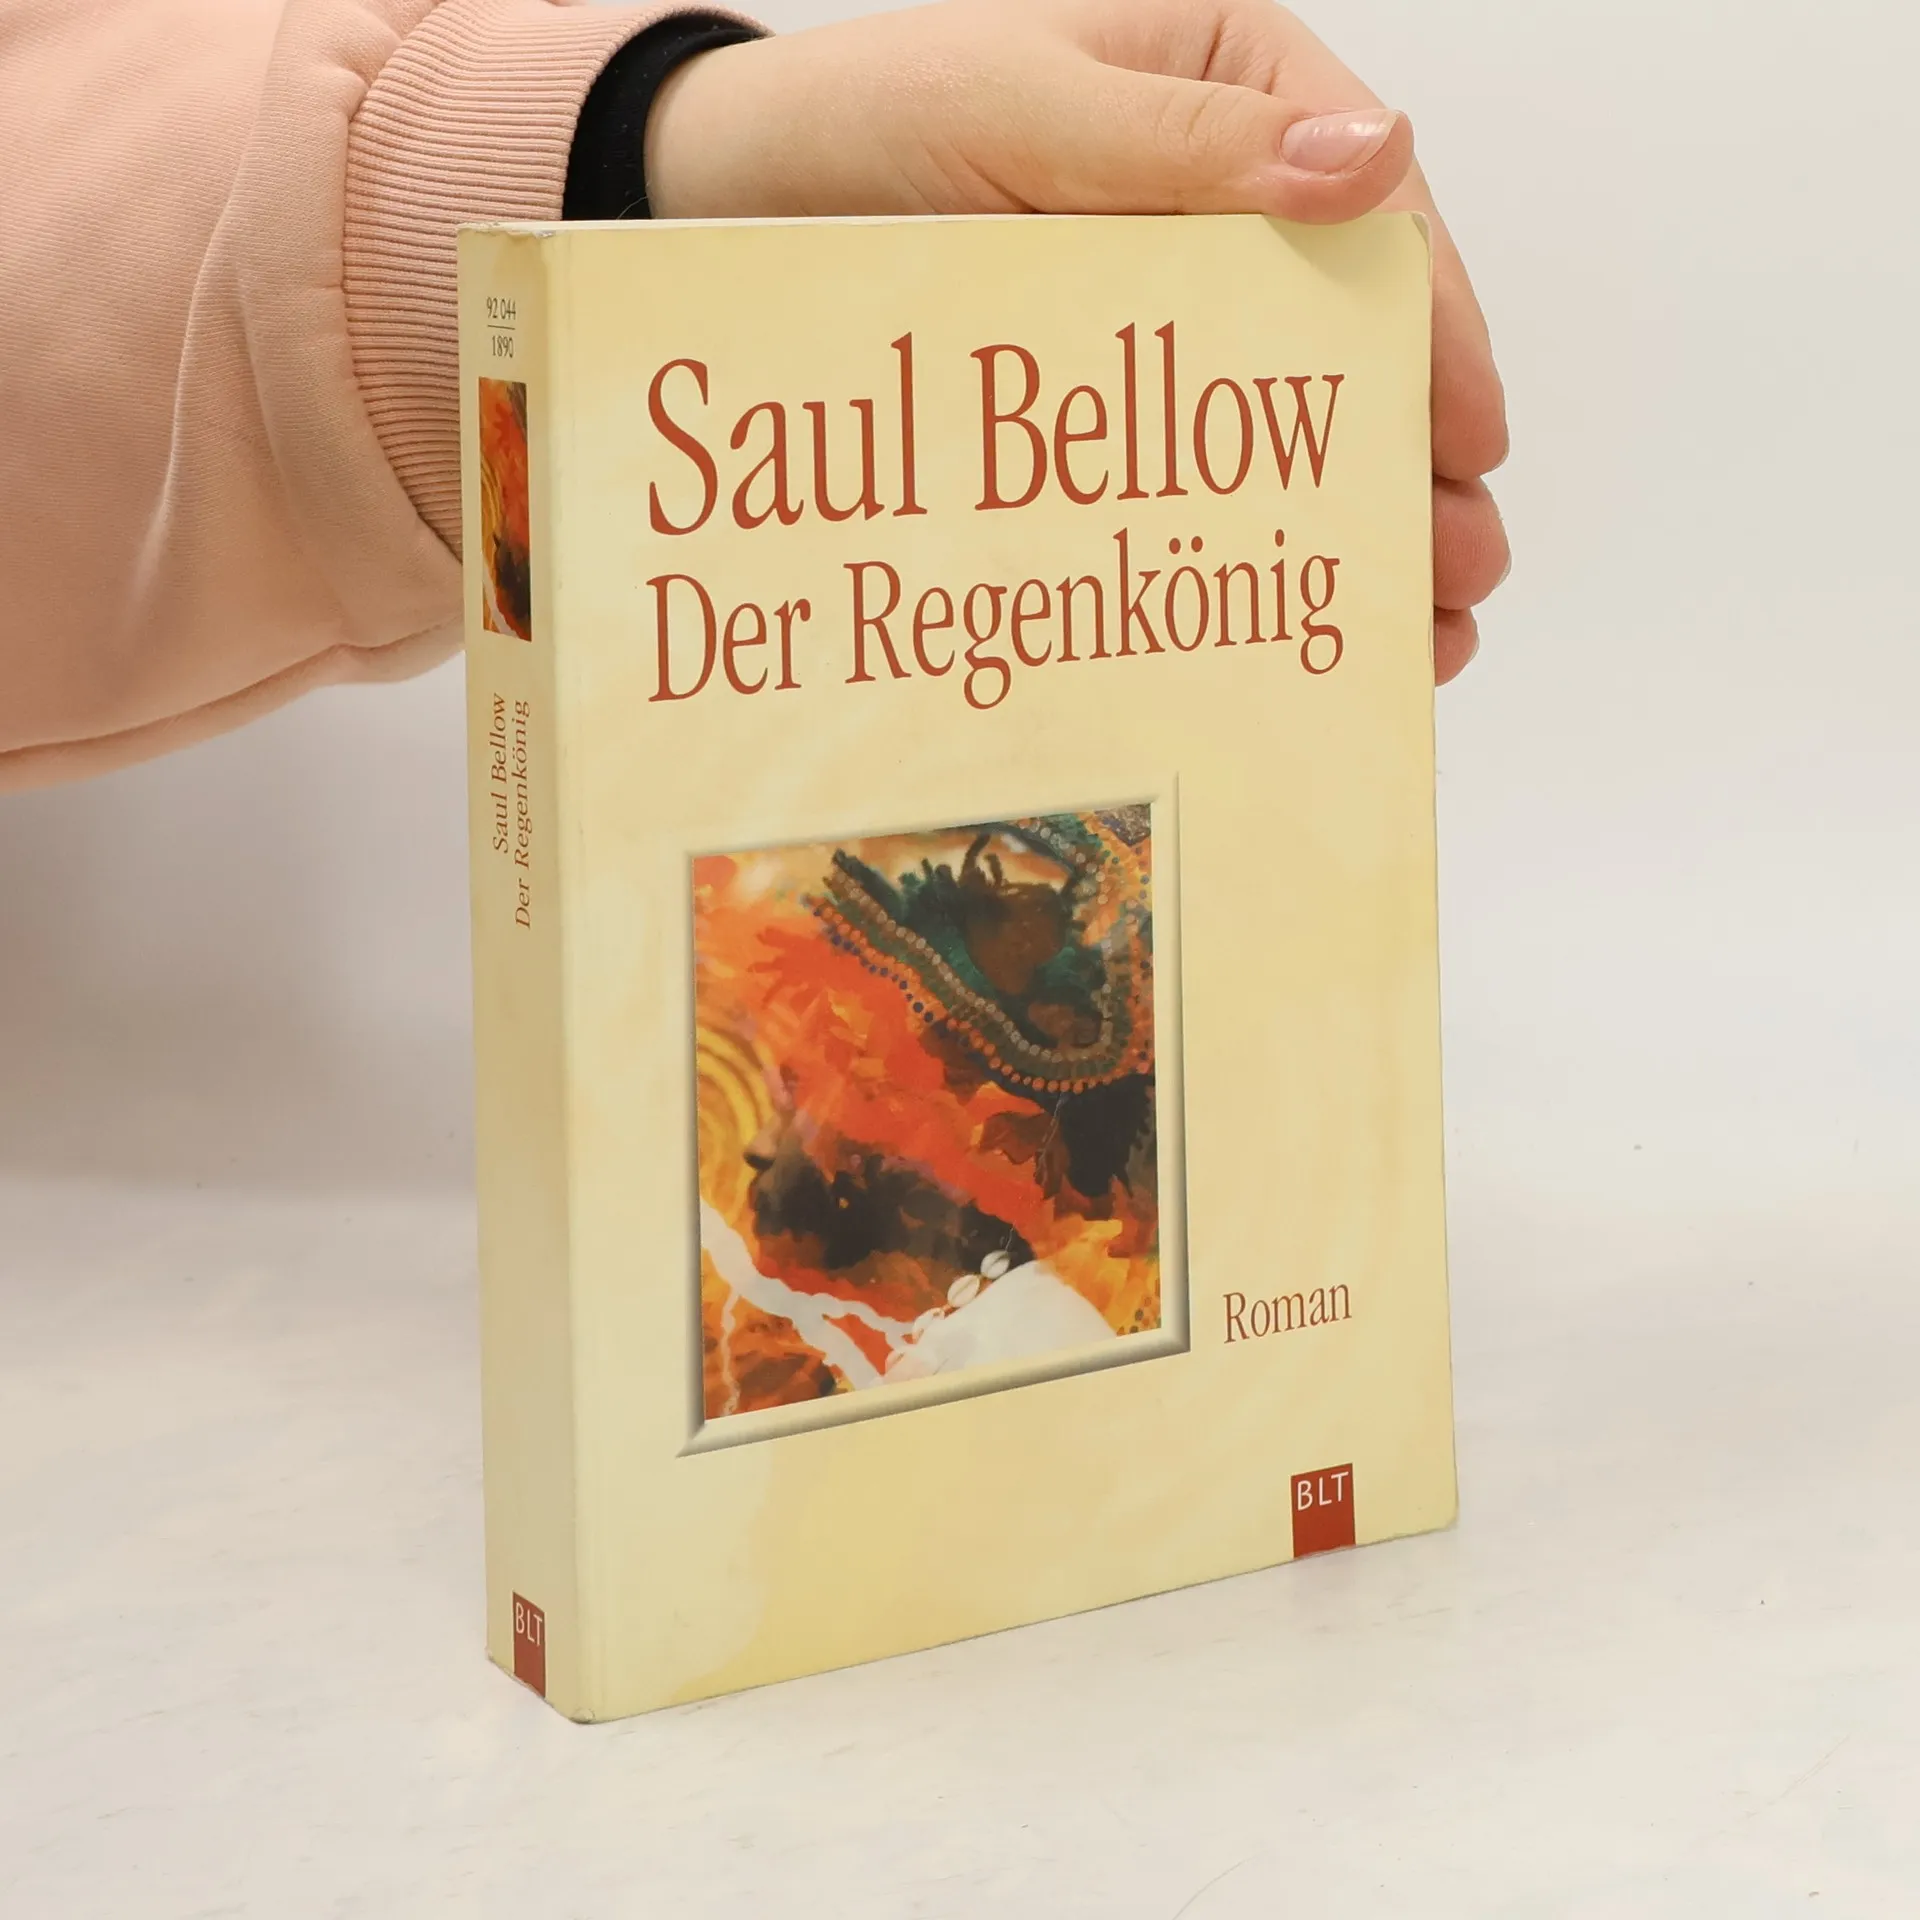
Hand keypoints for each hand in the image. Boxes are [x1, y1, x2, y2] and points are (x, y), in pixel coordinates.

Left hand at [647, 0, 1508, 684]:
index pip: (1378, 214)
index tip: (1472, 438)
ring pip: (1288, 414)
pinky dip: (1244, 535)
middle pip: (1354, 336)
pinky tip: (1287, 610)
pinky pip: (1195, 461)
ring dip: (1352, 520)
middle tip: (1457, 571)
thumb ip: (1186, 146)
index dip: (1437, 332)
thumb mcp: (1024, 109)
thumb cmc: (863, 120)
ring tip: (1410, 629)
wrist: (722, 197)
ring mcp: (1167, 302)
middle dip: (1409, 459)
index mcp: (1235, 93)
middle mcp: (1221, 201)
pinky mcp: (1108, 389)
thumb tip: (1372, 162)